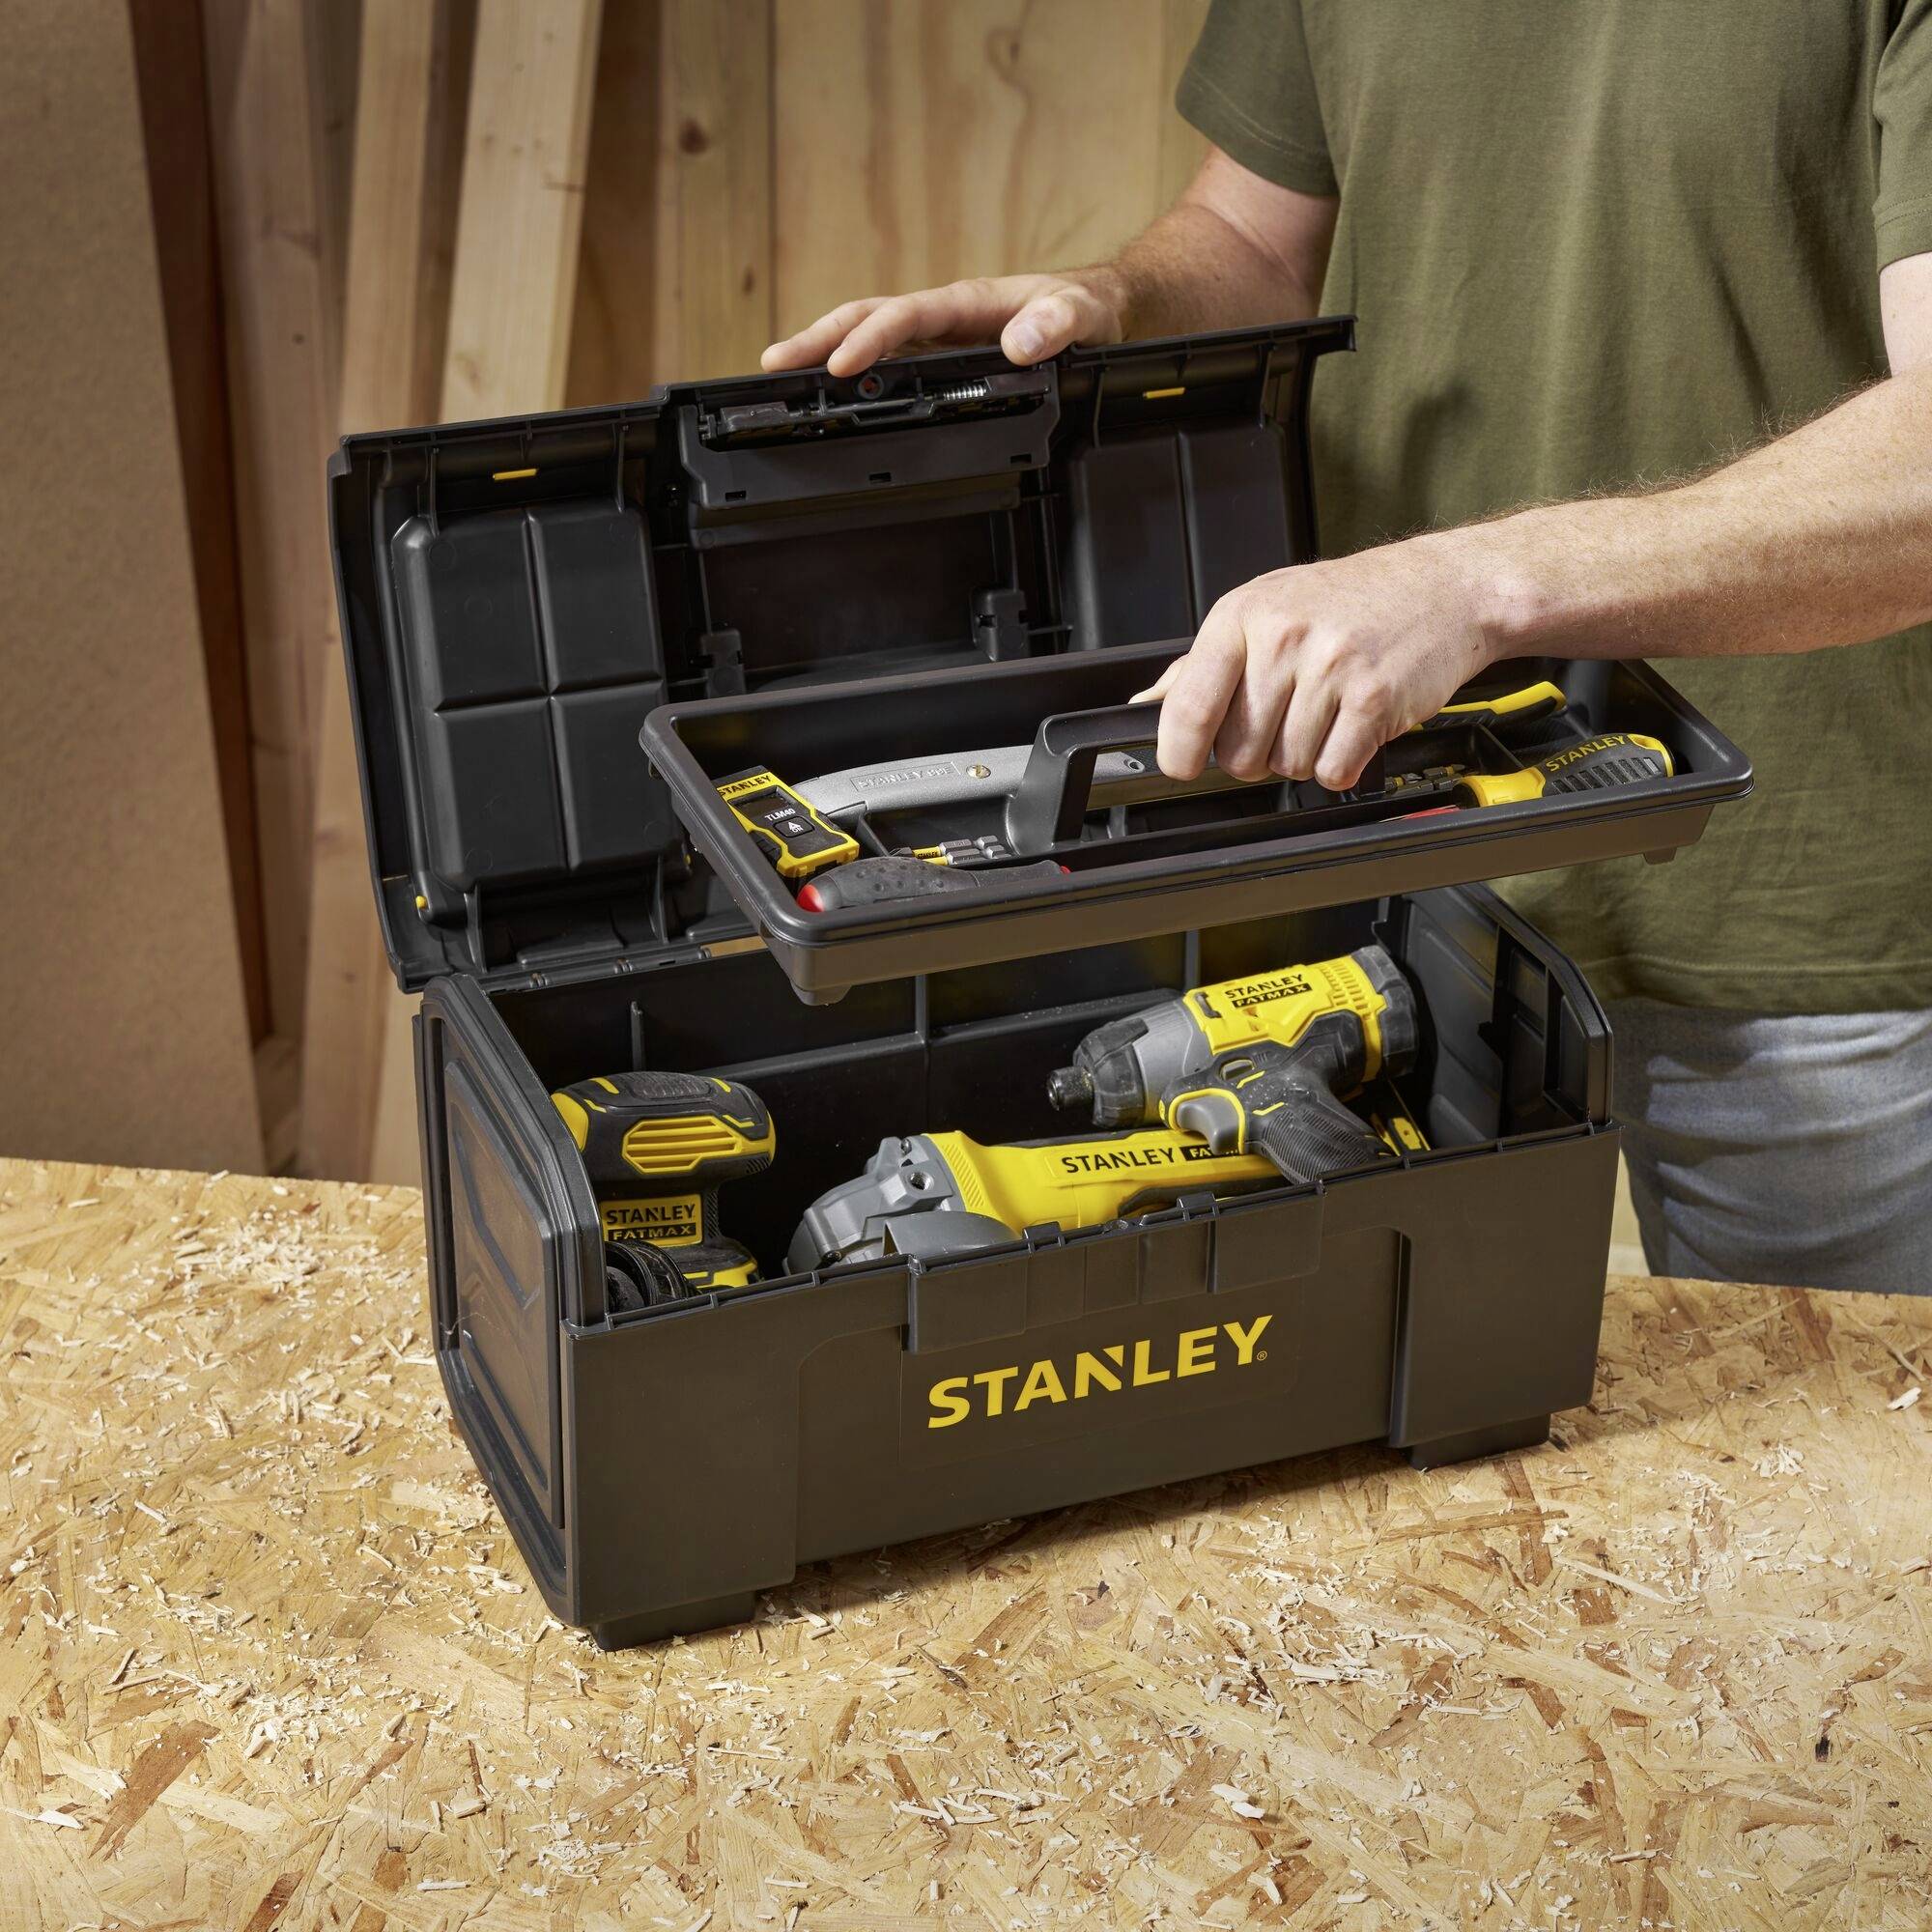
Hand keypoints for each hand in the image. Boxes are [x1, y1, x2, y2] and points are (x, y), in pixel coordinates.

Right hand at [762, 268, 1129, 377]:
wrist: (1099, 309)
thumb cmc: (1087, 308)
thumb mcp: (1082, 315)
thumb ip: (1057, 325)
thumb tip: (1021, 341)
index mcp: (966, 303)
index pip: (904, 317)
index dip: (869, 340)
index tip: (839, 366)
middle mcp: (943, 316)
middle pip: (866, 318)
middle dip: (818, 338)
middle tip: (773, 365)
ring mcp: (938, 336)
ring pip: (869, 335)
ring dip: (823, 351)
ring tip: (780, 374)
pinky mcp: (941, 354)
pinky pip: (888, 359)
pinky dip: (854, 370)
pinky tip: (830, 391)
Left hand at [1132, 534, 1502, 789]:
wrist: (1442, 588)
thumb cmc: (1351, 601)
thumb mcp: (1264, 611)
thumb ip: (1201, 665)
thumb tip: (1148, 705)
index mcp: (1242, 616)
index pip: (1189, 706)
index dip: (1180, 753)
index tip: (1183, 765)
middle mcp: (1282, 637)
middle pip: (1239, 753)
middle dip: (1258, 754)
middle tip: (1286, 720)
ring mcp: (1330, 667)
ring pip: (1288, 767)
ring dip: (1306, 757)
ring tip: (1327, 712)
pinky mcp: (1374, 698)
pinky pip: (1335, 772)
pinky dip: (1343, 764)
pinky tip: (1353, 727)